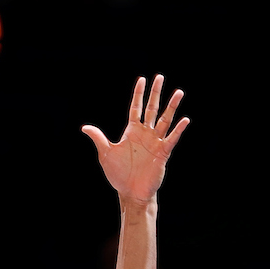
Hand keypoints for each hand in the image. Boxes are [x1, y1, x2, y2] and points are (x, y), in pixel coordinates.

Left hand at [83, 75, 189, 203]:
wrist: (130, 192)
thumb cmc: (118, 174)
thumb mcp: (106, 154)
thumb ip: (98, 138)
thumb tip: (84, 127)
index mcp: (132, 132)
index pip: (136, 108)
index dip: (138, 94)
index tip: (141, 79)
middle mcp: (145, 134)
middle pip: (151, 109)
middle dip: (155, 93)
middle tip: (160, 76)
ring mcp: (155, 142)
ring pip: (165, 120)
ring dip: (171, 107)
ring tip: (179, 92)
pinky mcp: (163, 153)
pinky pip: (171, 139)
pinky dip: (178, 130)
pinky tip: (185, 120)